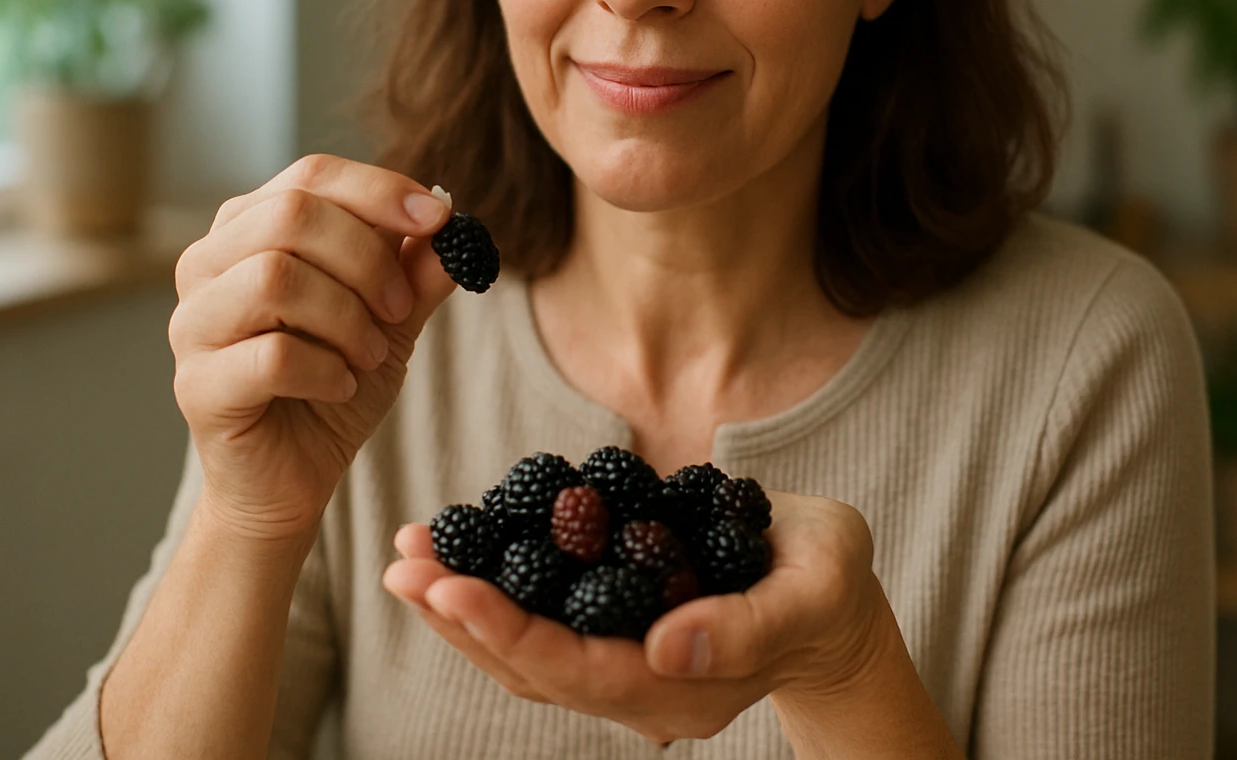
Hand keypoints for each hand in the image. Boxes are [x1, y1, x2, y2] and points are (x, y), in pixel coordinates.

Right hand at [169, 154, 458, 542]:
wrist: (294, 477)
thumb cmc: (333, 384)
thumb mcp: (392, 319)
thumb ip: (418, 269)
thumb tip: (455, 217)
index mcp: (250, 229)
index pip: (312, 176)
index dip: (380, 190)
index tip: (440, 220)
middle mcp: (207, 264)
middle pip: (291, 215)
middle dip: (368, 260)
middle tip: (400, 310)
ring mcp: (192, 324)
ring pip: (275, 279)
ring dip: (347, 318)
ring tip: (368, 355)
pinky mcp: (197, 386)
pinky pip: (272, 356)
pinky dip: (327, 371)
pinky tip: (341, 387)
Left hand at [382, 491, 893, 743]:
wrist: (833, 602)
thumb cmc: (830, 583)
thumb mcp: (816, 589)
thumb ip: (749, 624)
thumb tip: (665, 645)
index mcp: (686, 687)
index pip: (579, 669)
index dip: (509, 630)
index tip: (450, 586)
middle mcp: (642, 690)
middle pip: (533, 668)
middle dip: (461, 617)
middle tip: (403, 564)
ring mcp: (625, 666)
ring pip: (525, 650)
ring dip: (461, 605)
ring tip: (407, 554)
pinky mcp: (616, 632)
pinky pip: (543, 620)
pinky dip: (494, 585)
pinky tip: (457, 547)